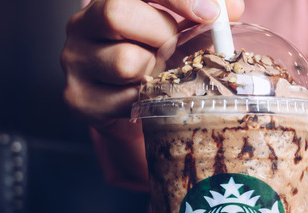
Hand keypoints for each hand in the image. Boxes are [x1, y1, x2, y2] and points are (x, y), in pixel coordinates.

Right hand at [61, 0, 244, 125]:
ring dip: (157, 72)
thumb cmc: (159, 60)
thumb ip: (203, 14)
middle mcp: (82, 24)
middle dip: (162, 34)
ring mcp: (75, 61)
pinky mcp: (79, 98)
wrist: (134, 107)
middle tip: (175, 50)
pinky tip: (150, 97)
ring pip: (126, 61)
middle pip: (118, 14)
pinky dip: (149, 100)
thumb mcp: (180, 30)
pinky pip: (126, 98)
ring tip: (160, 76)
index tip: (209, 13)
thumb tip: (231, 8)